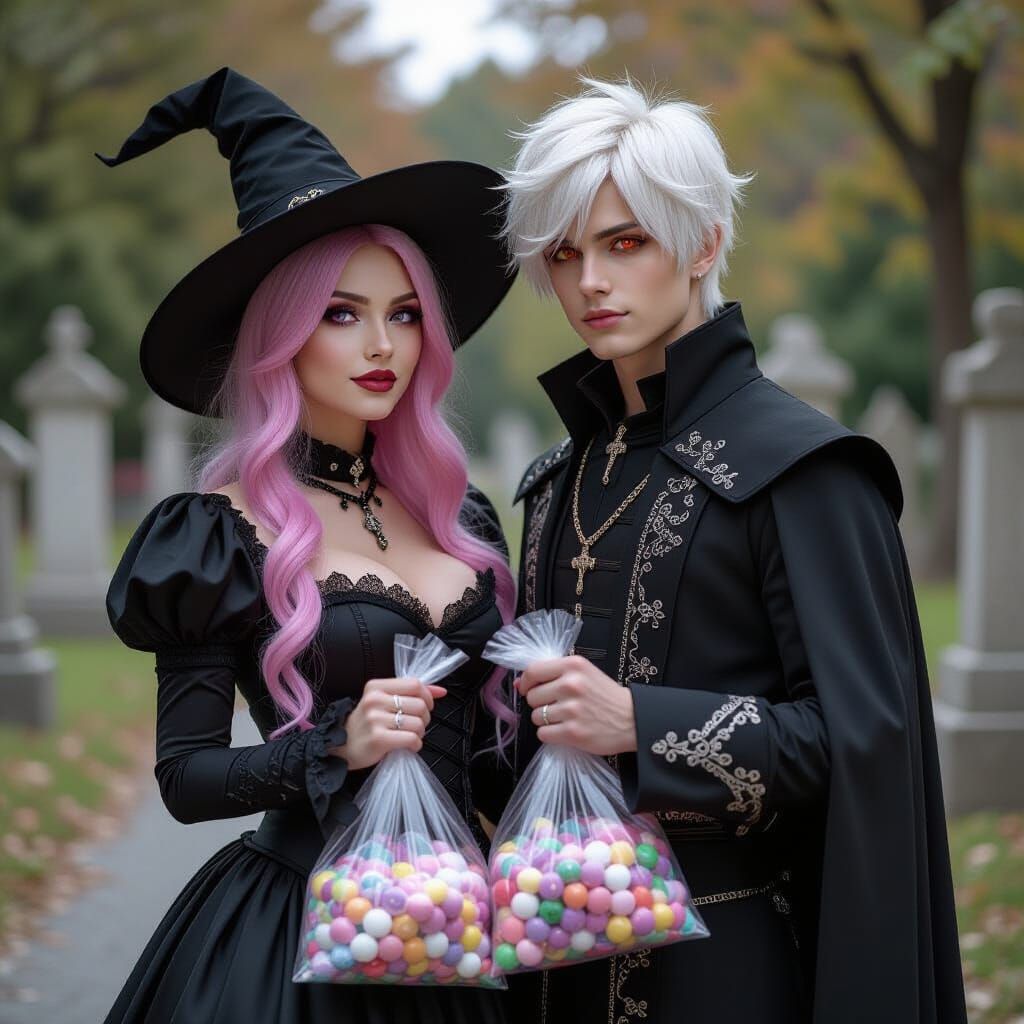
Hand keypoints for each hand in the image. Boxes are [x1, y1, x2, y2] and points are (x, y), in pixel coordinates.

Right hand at [330, 677, 446, 769]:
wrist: (340, 747)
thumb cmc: (366, 724)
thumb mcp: (383, 701)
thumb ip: (410, 693)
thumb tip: (441, 691)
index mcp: (377, 686)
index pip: (415, 684)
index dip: (427, 696)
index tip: (425, 706)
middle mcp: (375, 700)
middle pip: (420, 704)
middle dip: (424, 718)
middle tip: (414, 724)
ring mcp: (375, 719)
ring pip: (418, 723)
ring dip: (420, 733)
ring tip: (409, 735)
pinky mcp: (378, 738)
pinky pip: (411, 739)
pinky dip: (415, 744)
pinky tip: (407, 745)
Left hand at [515, 655, 636, 756]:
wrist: (632, 719)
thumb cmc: (606, 696)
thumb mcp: (584, 673)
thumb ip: (554, 674)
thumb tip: (519, 684)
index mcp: (574, 665)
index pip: (533, 670)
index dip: (527, 682)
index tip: (529, 688)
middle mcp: (571, 684)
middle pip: (532, 696)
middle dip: (540, 703)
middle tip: (558, 705)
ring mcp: (572, 709)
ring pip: (536, 717)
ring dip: (546, 720)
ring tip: (566, 718)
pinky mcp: (573, 733)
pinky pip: (543, 734)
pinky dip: (551, 735)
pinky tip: (566, 730)